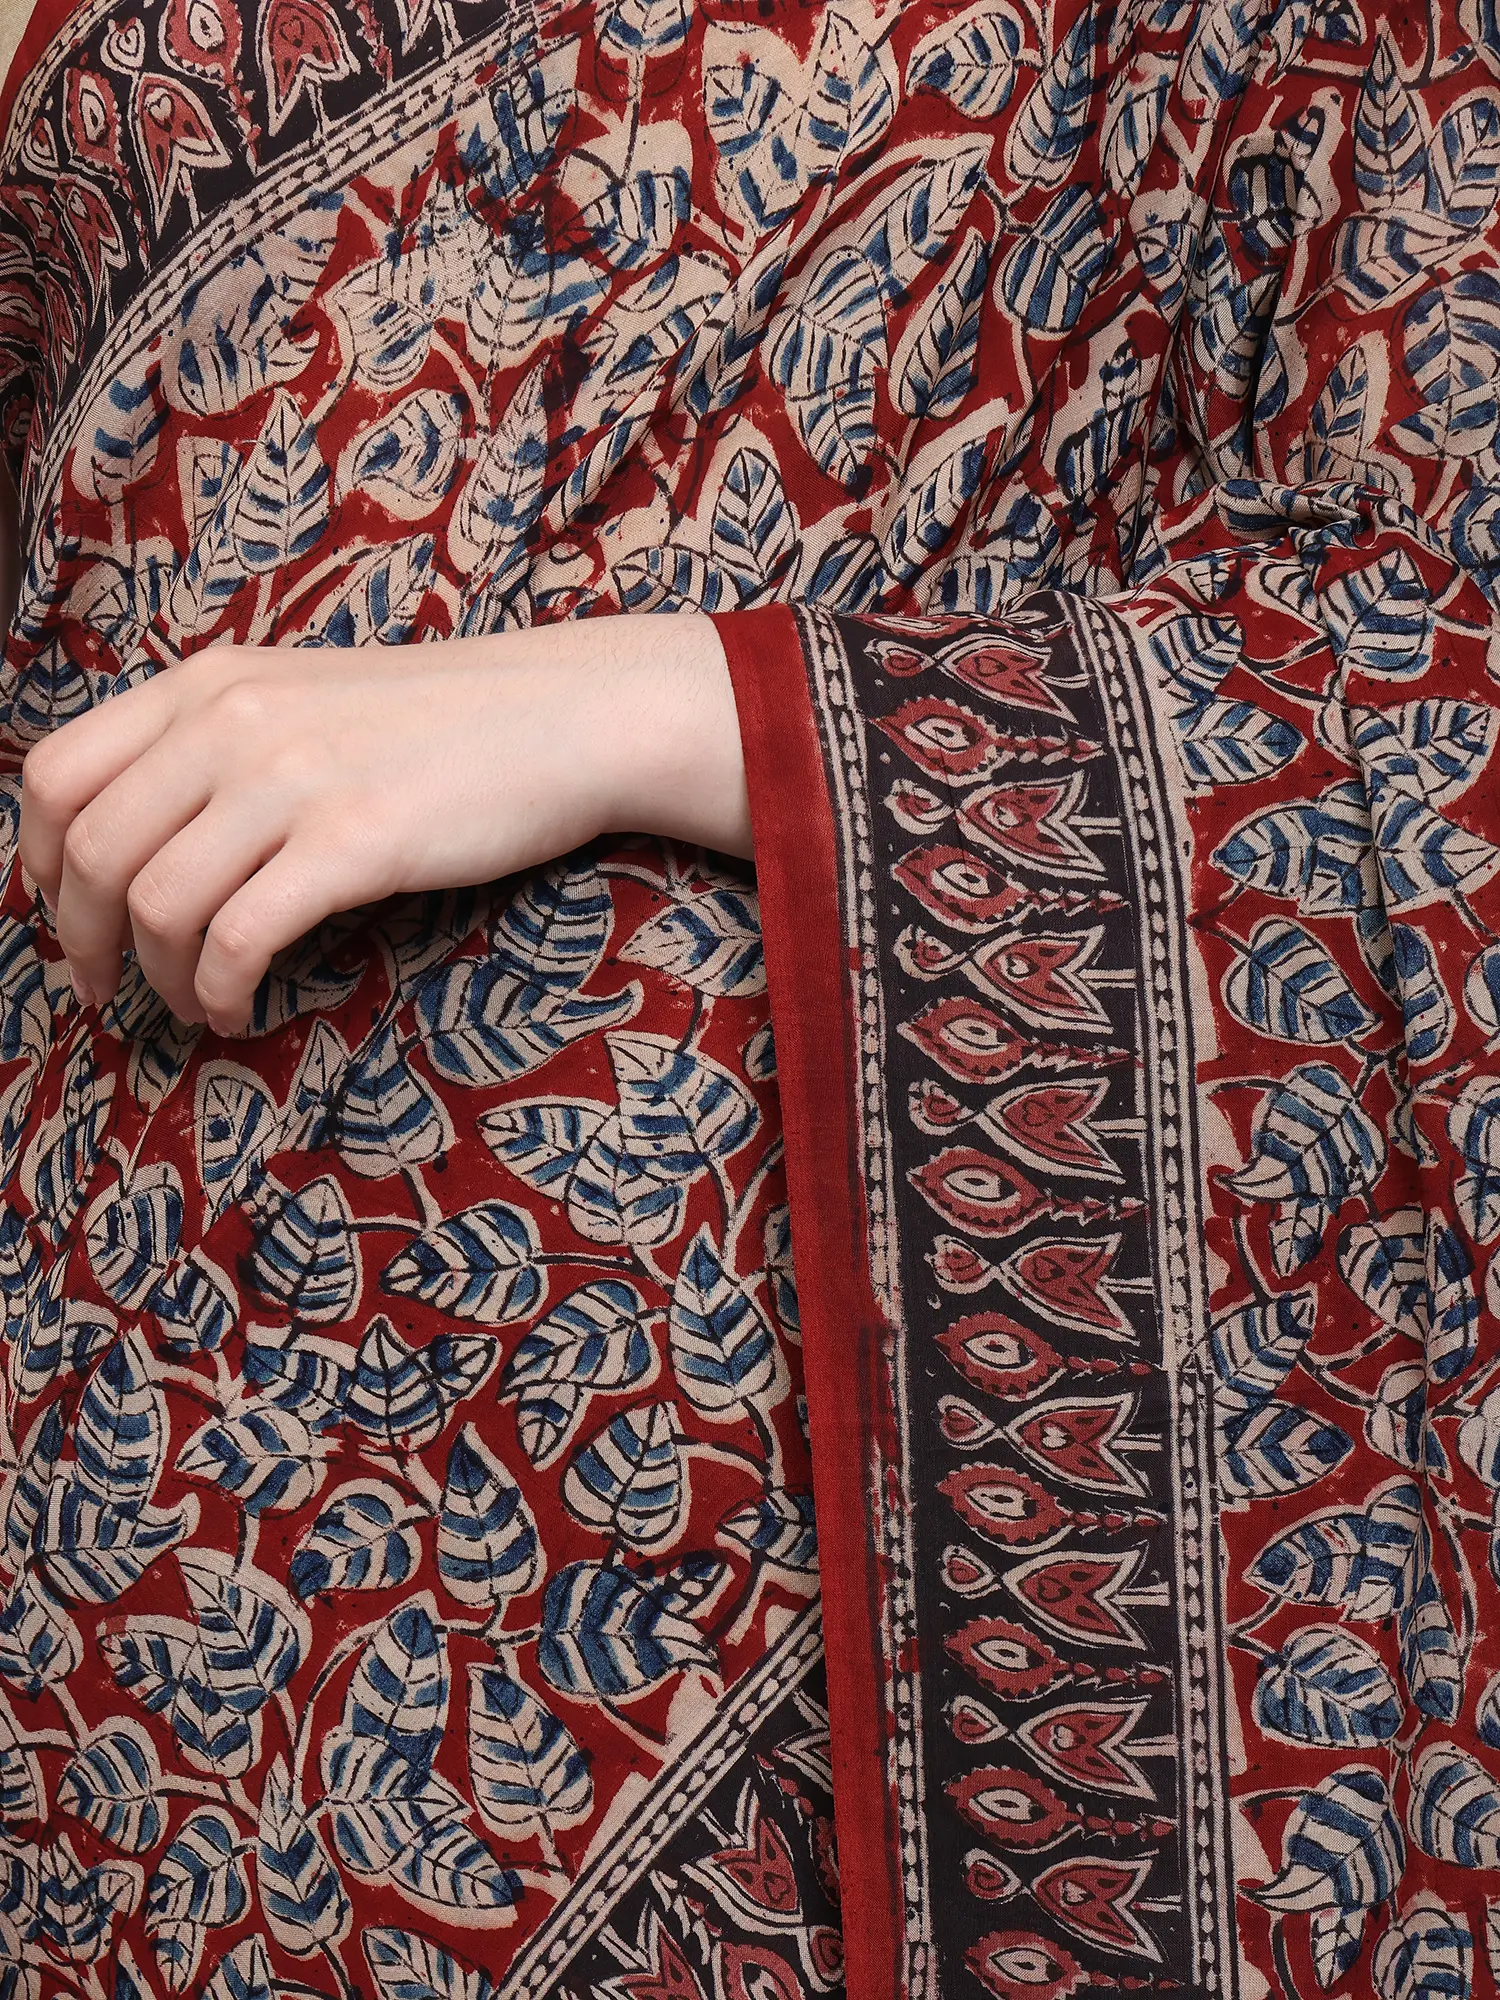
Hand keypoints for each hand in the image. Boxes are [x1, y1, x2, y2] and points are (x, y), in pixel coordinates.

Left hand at [18, 612, 750, 1033]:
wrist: (565, 714)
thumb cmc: (442, 723)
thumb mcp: (303, 699)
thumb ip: (217, 744)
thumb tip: (146, 833)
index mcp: (207, 683)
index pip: (56, 773)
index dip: (32, 862)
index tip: (60, 915)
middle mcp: (230, 722)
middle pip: (89, 851)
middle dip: (82, 942)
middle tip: (108, 991)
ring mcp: (291, 779)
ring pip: (155, 902)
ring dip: (159, 978)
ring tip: (194, 1006)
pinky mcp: (353, 841)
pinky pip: (240, 937)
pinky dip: (221, 991)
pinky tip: (242, 1010)